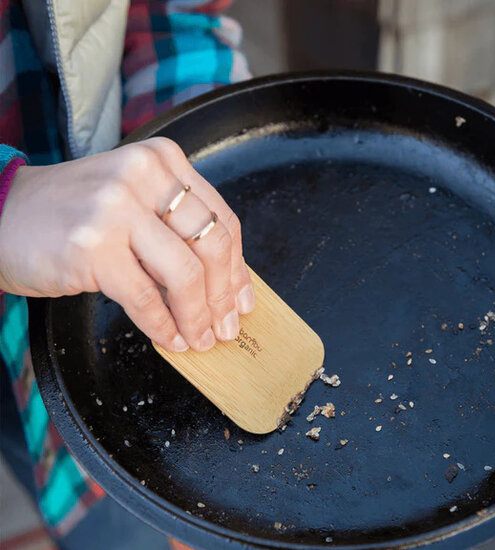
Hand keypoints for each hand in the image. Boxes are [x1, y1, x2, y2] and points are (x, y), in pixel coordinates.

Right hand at [0, 138, 254, 351]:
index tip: (242, 300)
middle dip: (224, 297)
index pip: (221, 219)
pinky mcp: (92, 247)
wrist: (3, 214)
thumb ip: (178, 230)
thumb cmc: (76, 213)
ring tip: (201, 338)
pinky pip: (145, 298)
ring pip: (184, 274)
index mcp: (162, 160)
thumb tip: (226, 284)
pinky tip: (172, 340)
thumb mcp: (135, 202)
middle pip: (211, 245)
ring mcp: (116, 209)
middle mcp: (143, 175)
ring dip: (198, 317)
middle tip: (226, 327)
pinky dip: (164, 326)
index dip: (238, 268)